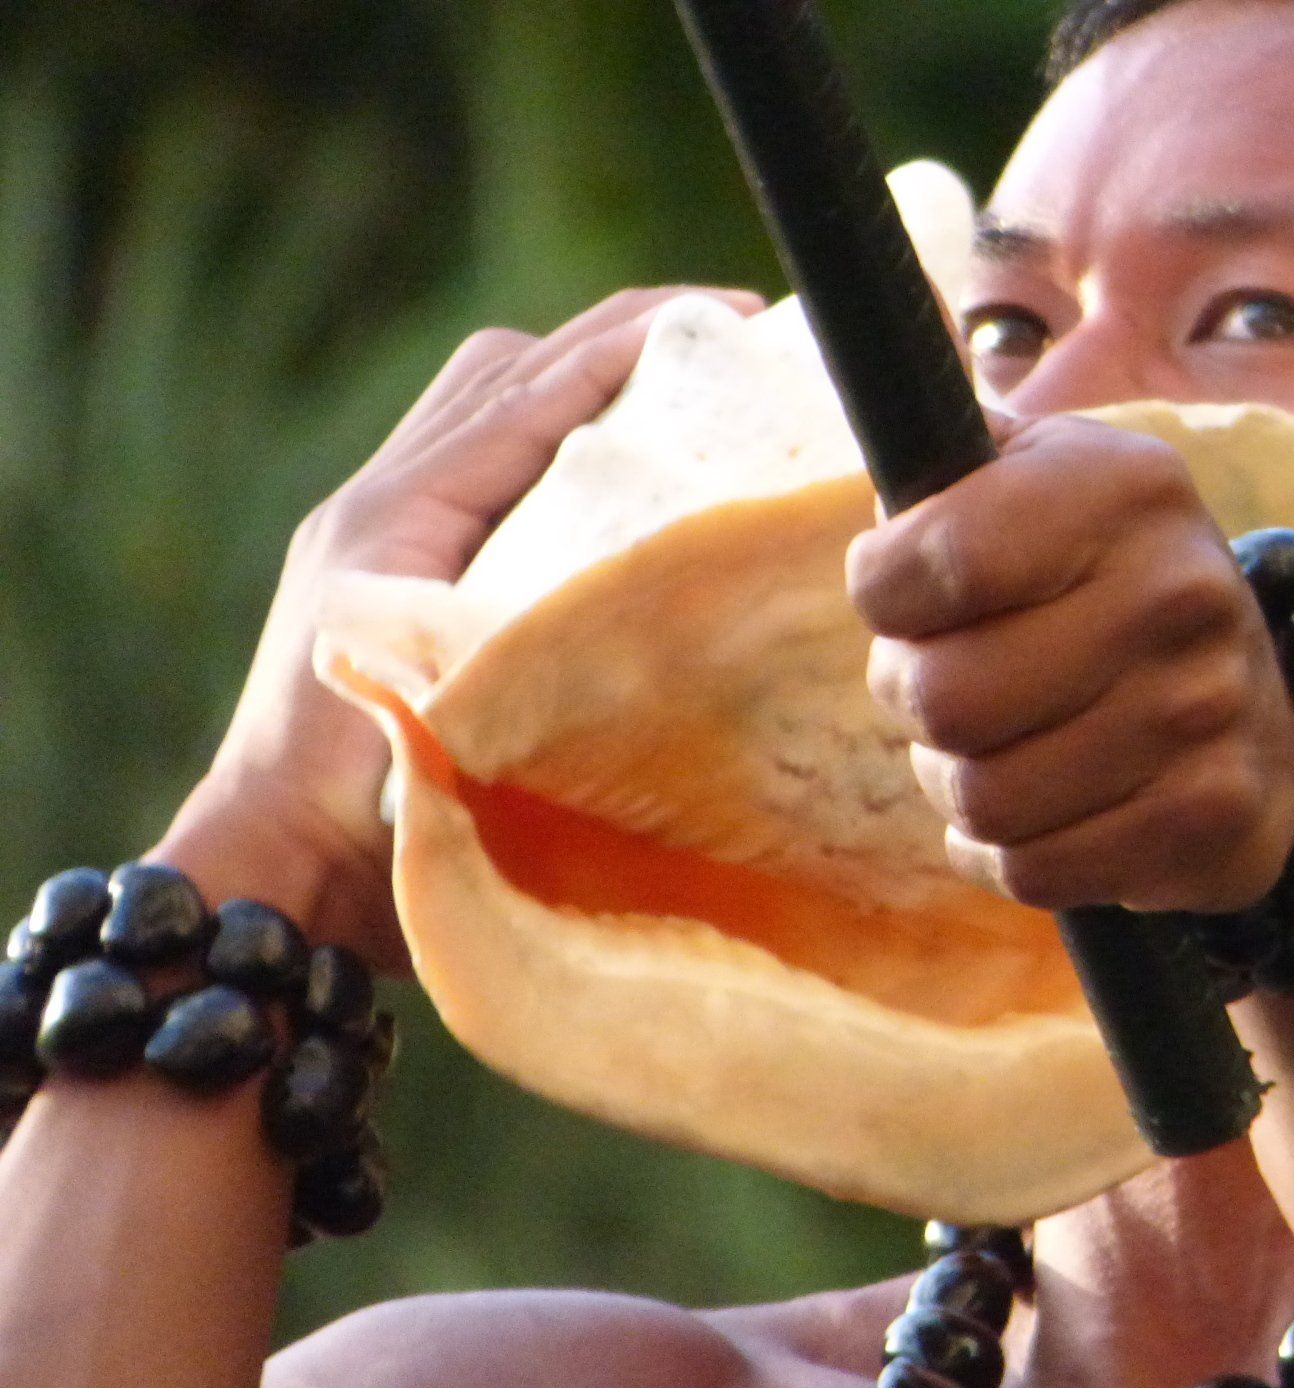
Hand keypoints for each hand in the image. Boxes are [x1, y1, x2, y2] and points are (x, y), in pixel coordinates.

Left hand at [159, 286, 762, 968]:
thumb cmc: (368, 812)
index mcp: (401, 519)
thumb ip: (530, 630)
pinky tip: (607, 458)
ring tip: (672, 378)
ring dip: (575, 375)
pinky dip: (544, 430)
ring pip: (484, 400)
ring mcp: (379, 529)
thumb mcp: (459, 705)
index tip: (722, 318)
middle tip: (715, 333)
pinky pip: (473, 457)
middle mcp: (385, 502)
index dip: (628, 347)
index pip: (532, 396)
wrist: (281, 873)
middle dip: (610, 336)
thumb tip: (648, 580)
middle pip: (504, 370)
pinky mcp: (387, 562)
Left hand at [847, 413, 1293, 913]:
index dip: (883, 591)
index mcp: (1126, 486)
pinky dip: (1009, 850)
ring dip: (960, 782)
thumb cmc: (1098, 583)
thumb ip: (952, 459)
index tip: (904, 592)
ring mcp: (1206, 712)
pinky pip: (1030, 869)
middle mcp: (1181, 591)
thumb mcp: (1040, 481)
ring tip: (1002, 743)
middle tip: (951, 681)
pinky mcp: (1211, 820)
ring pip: (979, 797)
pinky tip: (1048, 805)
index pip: (925, 562)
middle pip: (941, 697)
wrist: (1257, 704)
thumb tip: (889, 422)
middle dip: (914, 697)